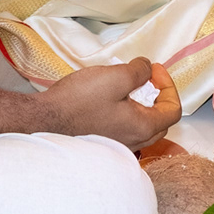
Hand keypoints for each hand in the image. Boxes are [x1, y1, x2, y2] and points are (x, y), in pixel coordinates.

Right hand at [41, 58, 181, 149]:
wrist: (40, 120)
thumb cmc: (78, 101)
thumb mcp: (116, 77)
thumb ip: (140, 71)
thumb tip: (147, 68)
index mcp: (143, 128)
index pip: (173, 110)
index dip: (168, 86)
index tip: (153, 70)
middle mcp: (133, 142)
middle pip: (160, 121)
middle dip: (157, 96)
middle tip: (144, 78)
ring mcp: (116, 145)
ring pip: (141, 126)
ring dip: (141, 105)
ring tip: (126, 87)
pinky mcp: (100, 143)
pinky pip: (124, 129)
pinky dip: (126, 113)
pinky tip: (110, 100)